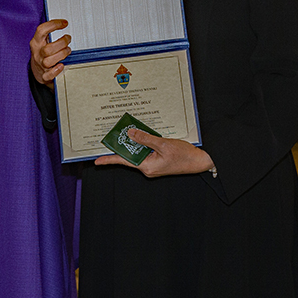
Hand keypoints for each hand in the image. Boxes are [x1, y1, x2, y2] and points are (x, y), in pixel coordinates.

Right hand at [30, 19, 70, 86]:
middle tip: (68, 39)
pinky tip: (61, 66)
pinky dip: (56, 71)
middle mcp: (37, 53)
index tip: (65, 23)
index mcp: (36, 42)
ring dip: (62, 54)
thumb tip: (63, 22)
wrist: (36, 72)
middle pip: (48, 48)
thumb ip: (49, 33)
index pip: (41, 30)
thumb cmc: (42, 54)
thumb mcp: (42, 41)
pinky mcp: (44, 76)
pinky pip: (49, 75)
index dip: (54, 25)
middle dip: (62, 43)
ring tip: (68, 50)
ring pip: (49, 61)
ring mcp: (40, 65)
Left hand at [95, 129, 214, 178]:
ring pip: (139, 151)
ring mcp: (153, 164)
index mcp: (147, 167)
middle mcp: (148, 167)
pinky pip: (146, 150)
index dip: (110, 160)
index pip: (124, 162)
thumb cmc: (184, 156)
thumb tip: (130, 134)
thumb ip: (145, 139)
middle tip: (113, 135)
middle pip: (130, 155)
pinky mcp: (158, 159)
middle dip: (123, 144)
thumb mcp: (163, 144)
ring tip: (129, 131)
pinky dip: (144, 142)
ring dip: (135, 141)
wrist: (200, 161)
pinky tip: (143, 134)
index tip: (97, 161)